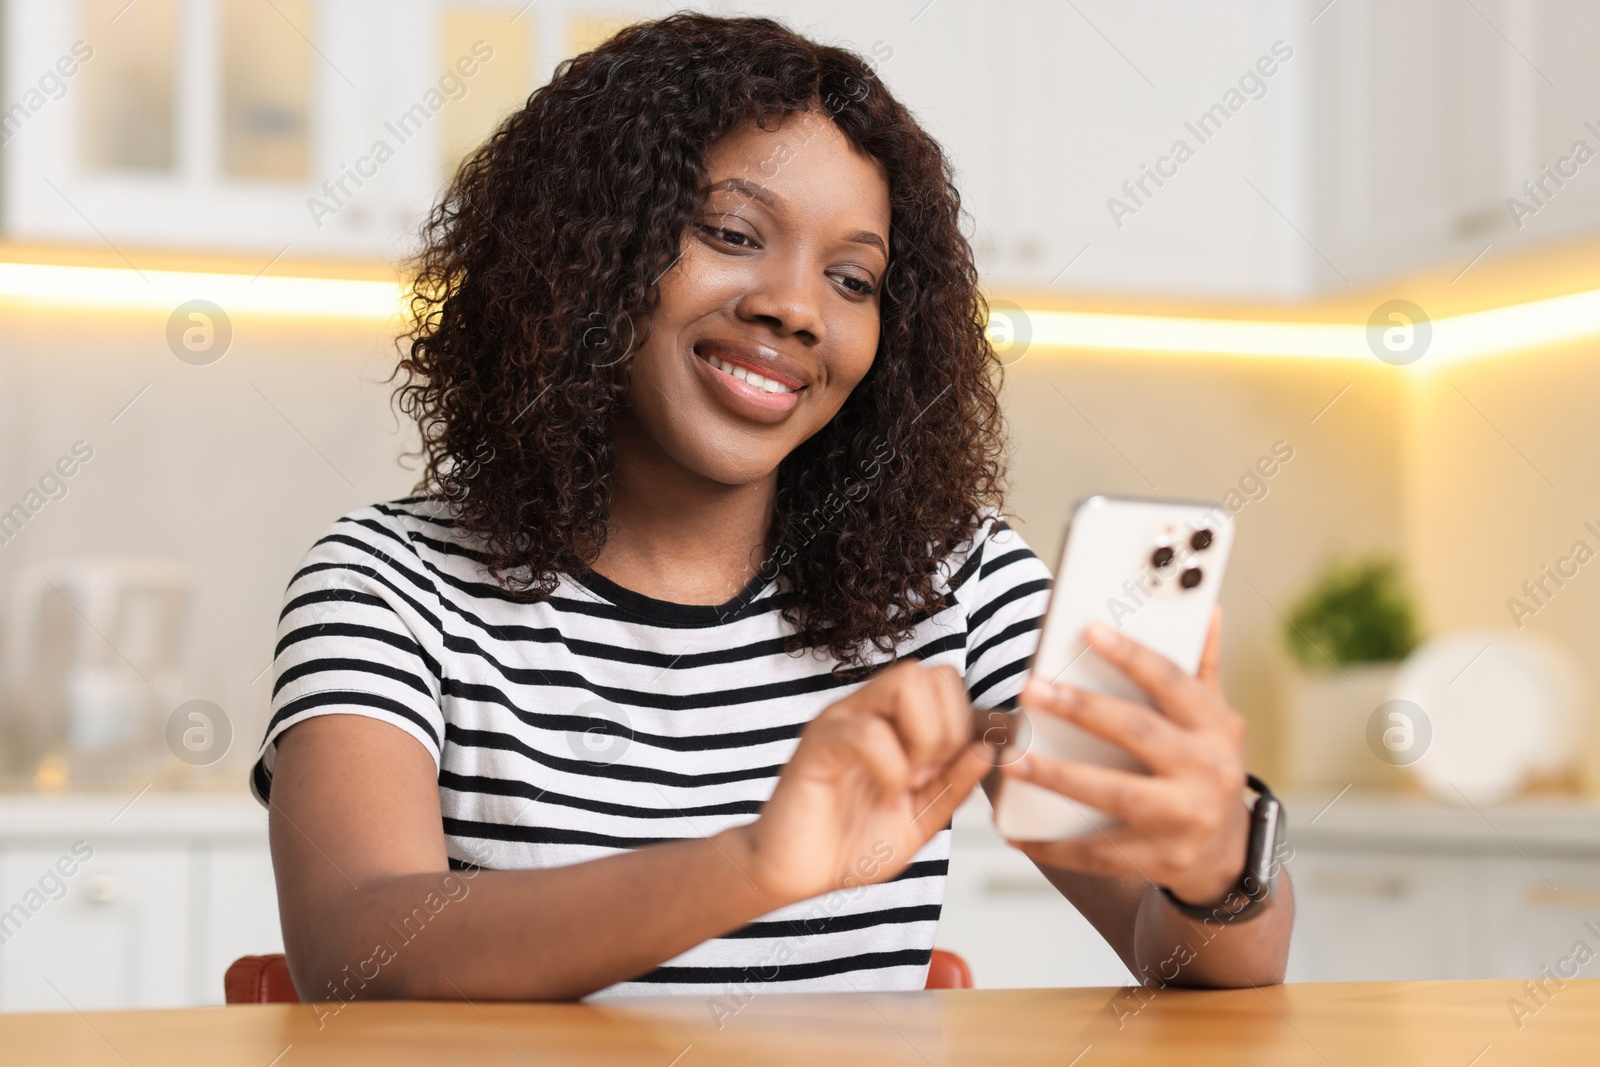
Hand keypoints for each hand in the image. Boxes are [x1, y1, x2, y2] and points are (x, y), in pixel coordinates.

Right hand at [730, 662, 991, 905]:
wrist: (795, 875)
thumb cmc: (849, 844)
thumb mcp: (921, 817)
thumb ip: (955, 784)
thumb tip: (990, 747)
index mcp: (891, 721)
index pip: (943, 680)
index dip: (961, 722)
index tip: (948, 772)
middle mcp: (865, 709)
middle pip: (927, 672)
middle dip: (948, 727)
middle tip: (930, 776)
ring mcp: (840, 721)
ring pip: (903, 682)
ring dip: (924, 737)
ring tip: (912, 782)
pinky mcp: (817, 745)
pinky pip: (867, 732)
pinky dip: (892, 768)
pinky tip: (888, 796)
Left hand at [1000, 608, 1250, 906]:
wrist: (1226, 853)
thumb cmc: (1206, 766)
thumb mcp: (1215, 718)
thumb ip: (1202, 665)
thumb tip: (1209, 606)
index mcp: (1217, 726)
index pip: (1172, 681)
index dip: (1131, 654)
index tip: (1088, 629)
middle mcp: (1207, 770)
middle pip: (1137, 732)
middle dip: (1080, 709)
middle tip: (1030, 688)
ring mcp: (1184, 818)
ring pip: (1113, 793)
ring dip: (1057, 776)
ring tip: (1012, 758)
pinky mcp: (1160, 859)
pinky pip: (1099, 851)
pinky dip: (1054, 845)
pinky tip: (1016, 832)